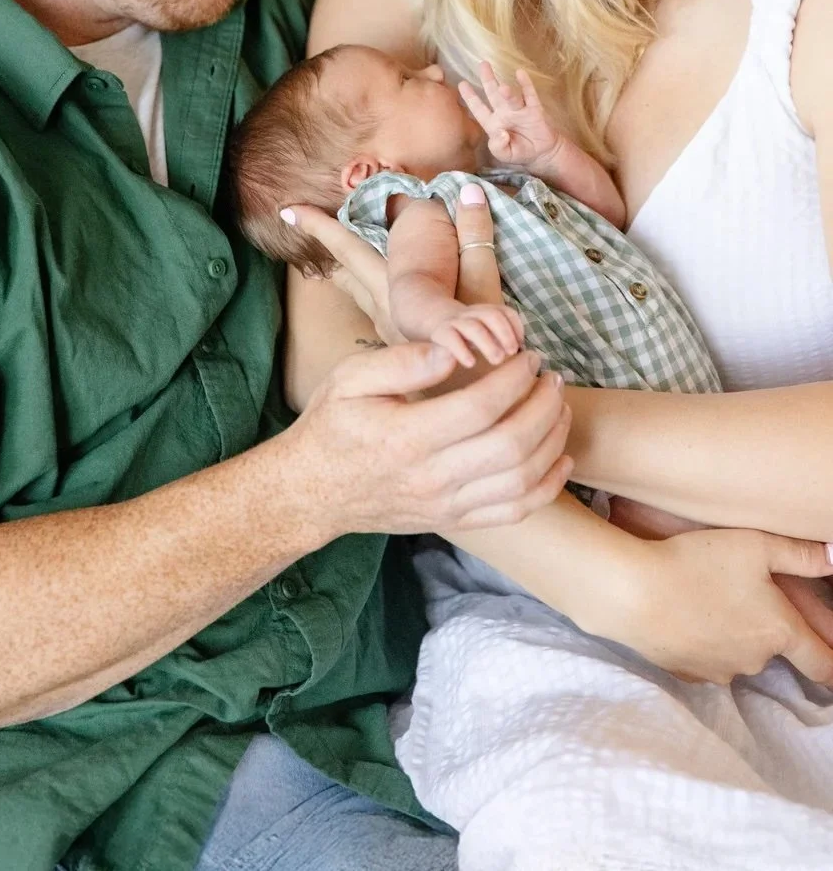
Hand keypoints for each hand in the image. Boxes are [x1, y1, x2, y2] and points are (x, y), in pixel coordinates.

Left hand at [281, 188, 507, 343]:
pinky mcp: (405, 345)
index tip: (287, 209)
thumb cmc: (484, 358)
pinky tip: (385, 289)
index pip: (349, 251)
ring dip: (349, 270)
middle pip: (348, 270)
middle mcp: (384, 312)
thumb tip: (469, 191)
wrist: (481, 413)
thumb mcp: (485, 292)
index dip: (320, 228)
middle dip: (327, 243)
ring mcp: (392, 331)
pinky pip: (379, 305)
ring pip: (362, 292)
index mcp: (393, 294)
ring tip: (336, 256)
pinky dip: (374, 287)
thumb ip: (475, 240)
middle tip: (297, 218)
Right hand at [283, 337, 571, 539]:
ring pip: (521, 480)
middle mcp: (432, 476)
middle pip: (511, 445)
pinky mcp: (454, 521)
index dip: (515, 379)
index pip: (481, 407)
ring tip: (558, 407)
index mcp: (407, 436)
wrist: (312, 492)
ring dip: (552, 441)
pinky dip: (547, 487)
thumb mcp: (349, 378)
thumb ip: (402, 361)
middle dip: (543, 406)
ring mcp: (446, 504)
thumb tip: (452, 351)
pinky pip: (514, 511)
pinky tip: (560, 458)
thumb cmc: (331, 426)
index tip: (528, 357)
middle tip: (550, 377)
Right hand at [430, 302, 523, 368]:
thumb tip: (527, 361)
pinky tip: (471, 363)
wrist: (432, 320)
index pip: (506, 313)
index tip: (520, 346)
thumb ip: (505, 342)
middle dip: (505, 334)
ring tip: (497, 360)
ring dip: (488, 343)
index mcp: (487, 312)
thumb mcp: (488, 334)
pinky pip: (451, 338)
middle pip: (492, 316)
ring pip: (473, 327)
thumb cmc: (468, 335)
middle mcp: (473, 314)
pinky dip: (462, 350)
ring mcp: (456, 322)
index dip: (515, 328)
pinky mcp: (440, 333)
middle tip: (512, 353)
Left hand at [459, 63, 563, 170]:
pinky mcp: (534, 110)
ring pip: (510, 97)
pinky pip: (529, 96)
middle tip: (483, 64)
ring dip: (506, 91)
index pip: (479, 108)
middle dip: (488, 80)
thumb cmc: (519, 151)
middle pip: (494, 94)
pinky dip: (525, 85)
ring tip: (501, 86)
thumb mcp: (504, 154)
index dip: (470, 97)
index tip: (461, 84)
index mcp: (493, 123)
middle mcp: (504, 113)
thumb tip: (501, 133)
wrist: (542, 153)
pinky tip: (521, 74)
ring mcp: (519, 110)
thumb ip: (498, 146)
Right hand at [609, 497, 832, 654]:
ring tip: (705, 599)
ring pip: (737, 654)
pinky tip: (682, 613)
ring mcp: (719, 671)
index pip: (824, 665)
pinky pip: (705, 658)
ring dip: (731, 634)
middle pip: (773, 651)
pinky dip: (701, 641)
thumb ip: (801, 554)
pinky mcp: (686, 673)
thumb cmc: (697, 563)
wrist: (632, 592)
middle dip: (764, 628)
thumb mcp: (754, 545)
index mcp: (779, 632)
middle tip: (740, 593)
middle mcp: (755, 660)